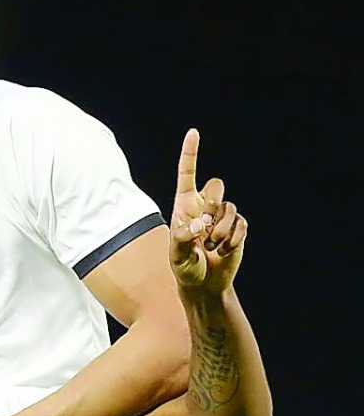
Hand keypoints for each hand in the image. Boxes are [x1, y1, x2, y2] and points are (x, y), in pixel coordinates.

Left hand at [171, 128, 246, 291]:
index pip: (187, 174)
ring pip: (229, 208)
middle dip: (213, 203)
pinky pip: (240, 224)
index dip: (190, 153)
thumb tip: (197, 224)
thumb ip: (181, 238)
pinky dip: (231, 240)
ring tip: (211, 247)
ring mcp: (222, 216)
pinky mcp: (238, 227)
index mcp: (184, 205)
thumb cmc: (184, 266)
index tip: (193, 132)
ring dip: (219, 231)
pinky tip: (223, 251)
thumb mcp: (176, 255)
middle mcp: (204, 205)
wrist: (204, 283)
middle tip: (204, 227)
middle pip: (216, 184)